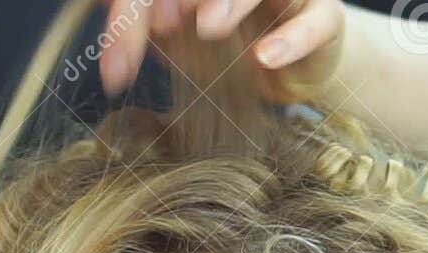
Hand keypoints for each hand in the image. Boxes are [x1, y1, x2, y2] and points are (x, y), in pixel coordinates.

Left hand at [100, 0, 345, 104]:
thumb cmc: (225, 46)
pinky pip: (316, 19)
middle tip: (161, 25)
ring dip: (233, 0)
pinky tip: (264, 57)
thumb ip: (142, 24)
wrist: (286, 72)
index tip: (115, 66)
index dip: (132, 15)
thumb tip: (101, 17)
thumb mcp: (174, 38)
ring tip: (207, 28)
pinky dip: (292, 38)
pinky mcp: (325, 16)